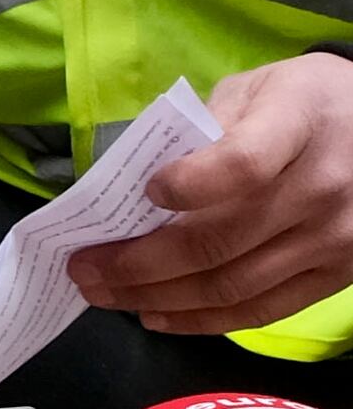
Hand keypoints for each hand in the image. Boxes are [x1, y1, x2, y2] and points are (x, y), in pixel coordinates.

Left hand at [77, 54, 352, 335]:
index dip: (187, 186)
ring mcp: (334, 239)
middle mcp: (322, 188)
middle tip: (81, 268)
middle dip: (137, 263)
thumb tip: (136, 179)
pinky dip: (202, 320)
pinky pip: (262, 310)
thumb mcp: (258, 88)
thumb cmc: (307, 103)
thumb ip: (203, 125)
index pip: (240, 165)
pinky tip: (156, 315)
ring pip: (233, 286)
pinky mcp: (337, 276)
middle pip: (219, 240)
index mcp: (299, 125)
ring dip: (157, 297)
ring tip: (104, 294)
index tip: (144, 193)